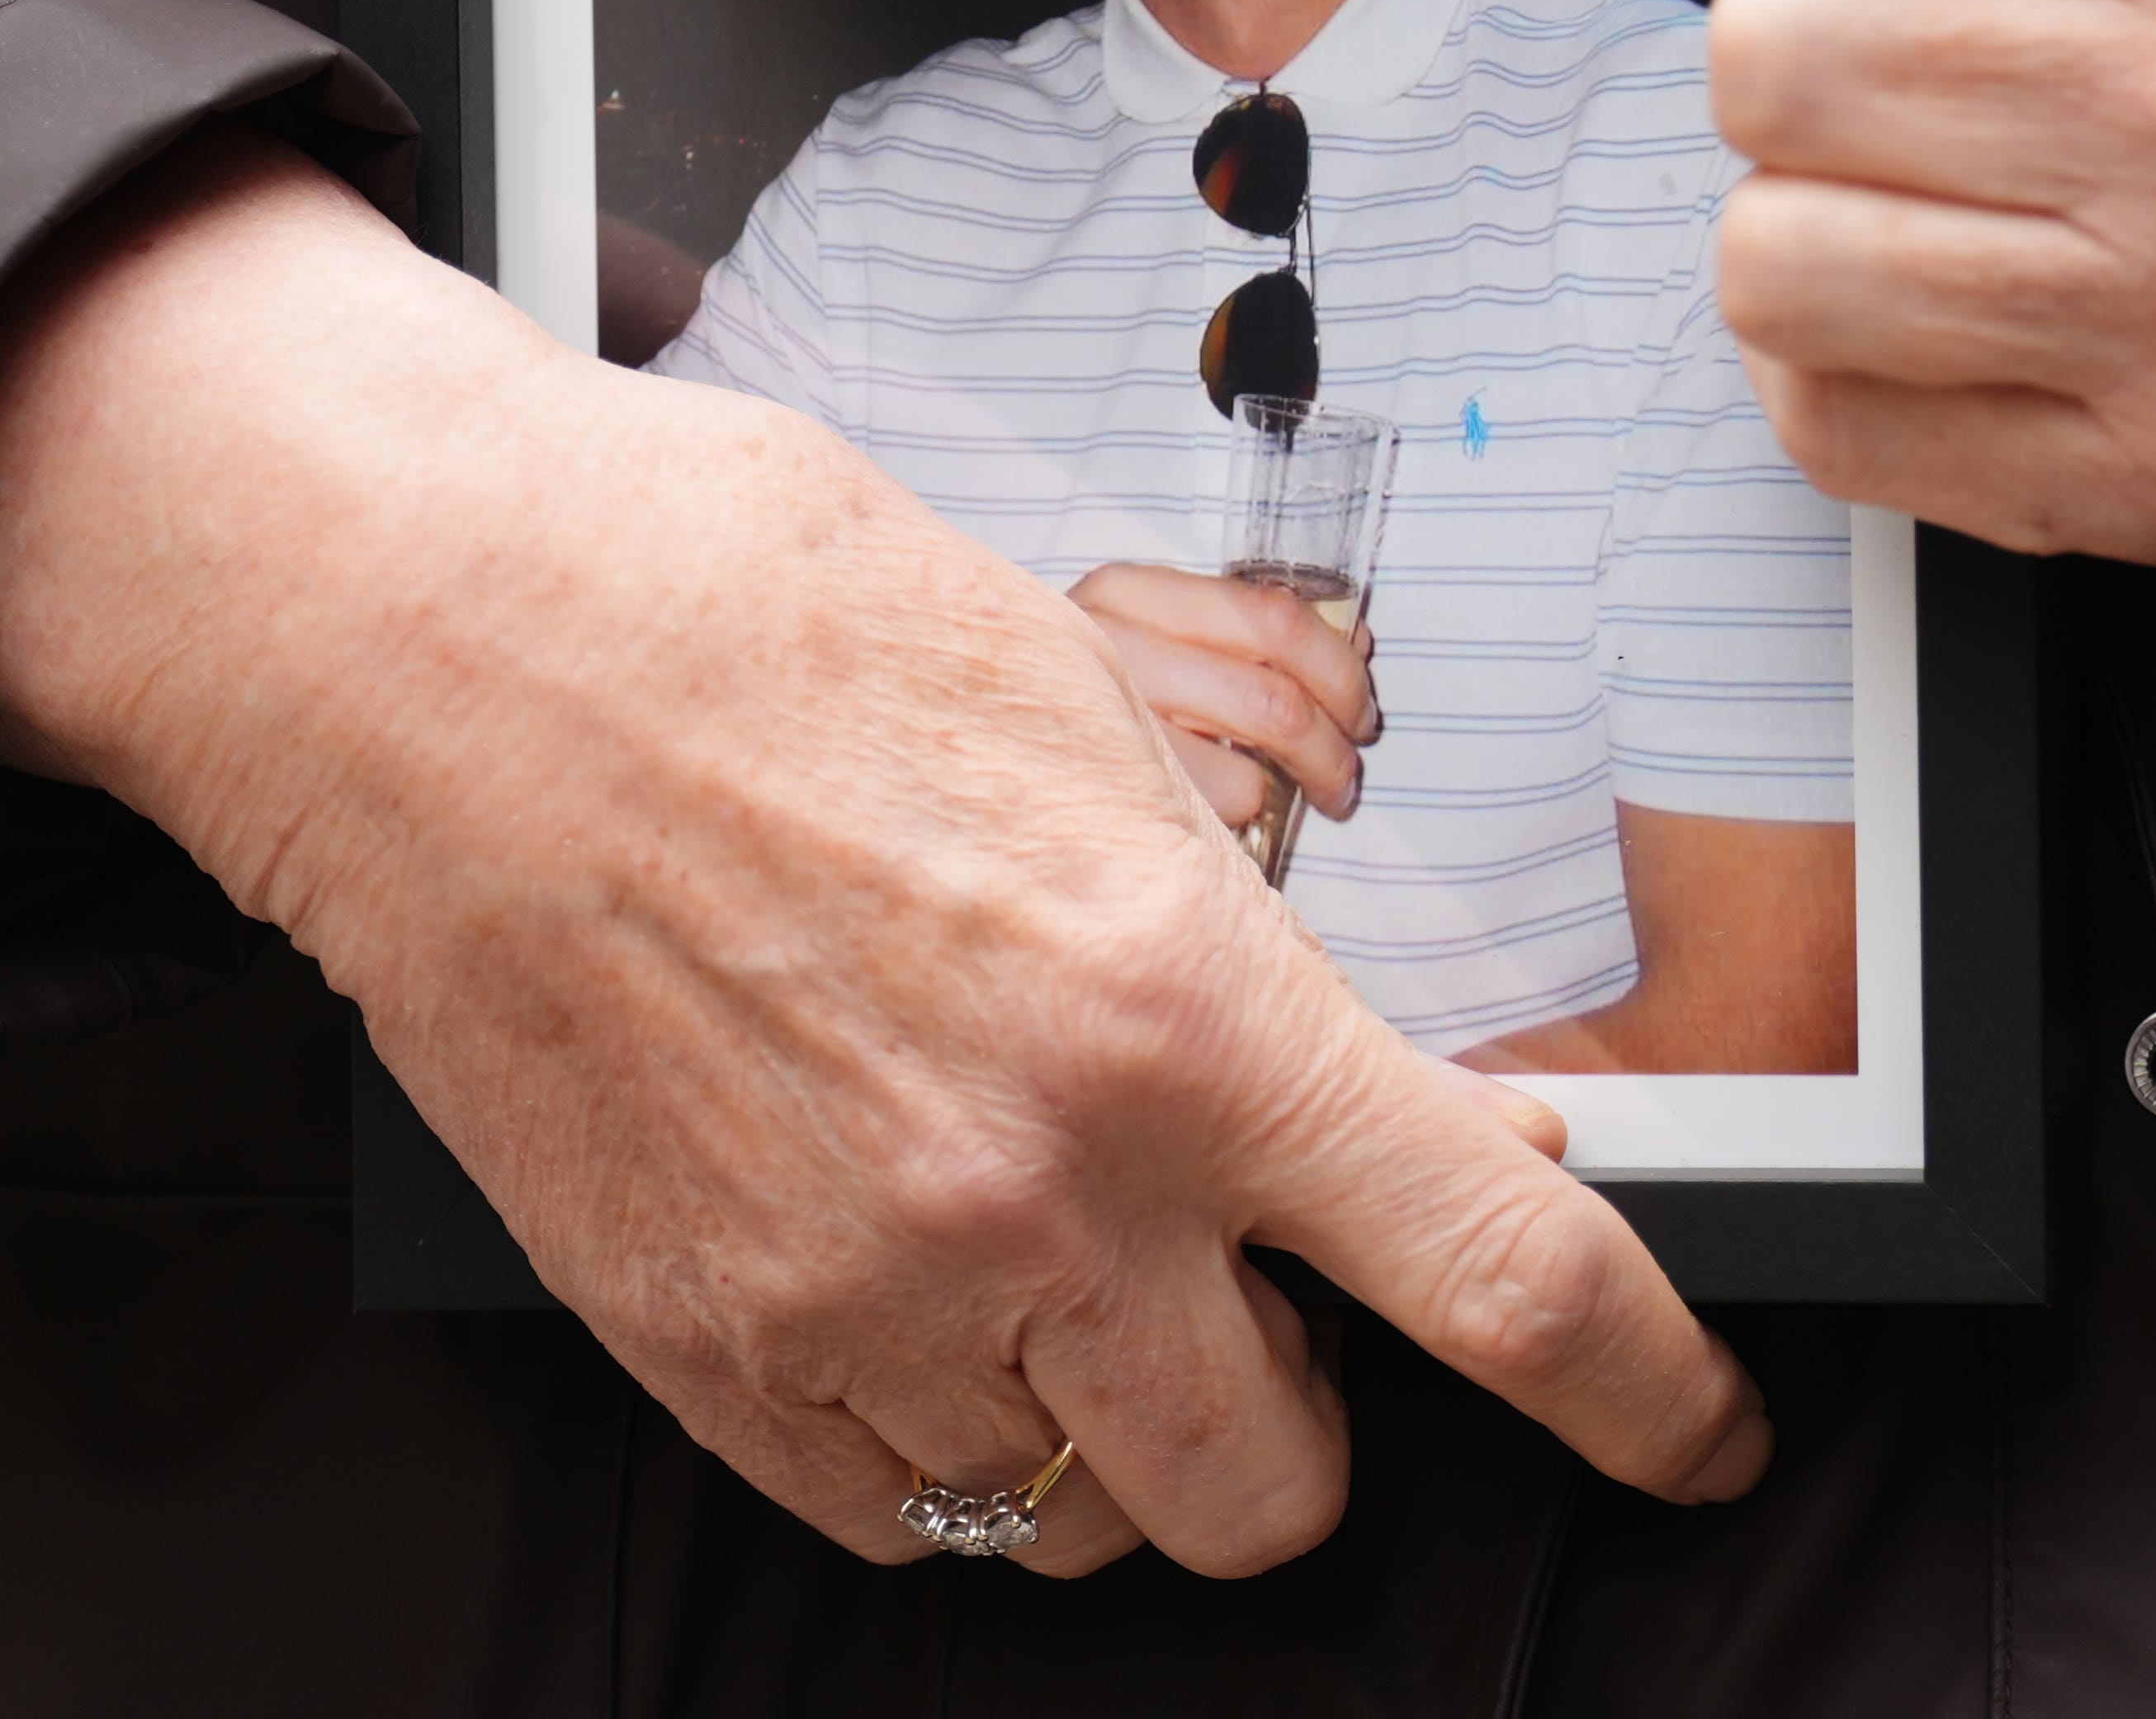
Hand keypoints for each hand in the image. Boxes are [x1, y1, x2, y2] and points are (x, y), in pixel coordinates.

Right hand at [0, 128, 1765, 1578]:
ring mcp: (858, 1293)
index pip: (1502, 1281)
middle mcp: (1040, 1189)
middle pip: (1281, 1486)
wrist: (457, 647)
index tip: (1698, 1432)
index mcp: (1183, 1007)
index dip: (1647, 1393)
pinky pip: (897, 1516)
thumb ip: (1253, 962)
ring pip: (1089, 1527)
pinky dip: (943, 1444)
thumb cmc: (777, 627)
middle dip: (1310, 1415)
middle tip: (1260, 1296)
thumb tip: (1387, 1116)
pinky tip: (917, 1290)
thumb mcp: (1107, 743)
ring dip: (1119, 1435)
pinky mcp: (699, 1346)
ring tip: (1063, 1272)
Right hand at [1072, 562, 1378, 832]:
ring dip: (1300, 785)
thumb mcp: (1158, 638)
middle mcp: (1110, 646)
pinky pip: (1217, 806)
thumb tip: (1354, 639)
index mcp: (1131, 593)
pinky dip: (1243, 817)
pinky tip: (1228, 816)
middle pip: (1274, 698)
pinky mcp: (1104, 791)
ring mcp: (1101, 721)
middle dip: (1334, 745)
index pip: (1272, 618)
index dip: (1338, 667)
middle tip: (1346, 772)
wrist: (964, 742)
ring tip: (1306, 797)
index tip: (1360, 706)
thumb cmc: (1089, 696)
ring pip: (1251, 761)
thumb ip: (1248, 632)